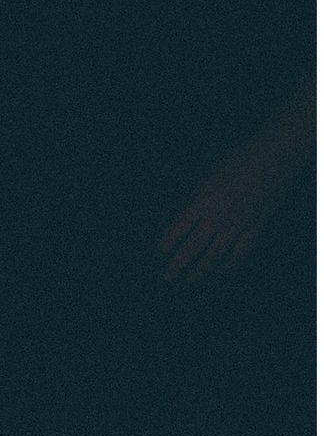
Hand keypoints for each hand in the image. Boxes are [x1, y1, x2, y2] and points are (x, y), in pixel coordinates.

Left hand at [158, 99, 311, 282]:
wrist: (274, 155)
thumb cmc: (238, 159)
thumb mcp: (207, 176)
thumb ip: (195, 199)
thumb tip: (184, 220)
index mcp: (201, 202)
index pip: (175, 232)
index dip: (165, 246)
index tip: (160, 253)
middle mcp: (217, 217)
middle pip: (192, 249)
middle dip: (177, 266)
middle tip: (168, 277)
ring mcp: (238, 224)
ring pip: (215, 256)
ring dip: (200, 271)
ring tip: (190, 280)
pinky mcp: (256, 226)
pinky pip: (241, 253)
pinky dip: (229, 266)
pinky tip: (220, 272)